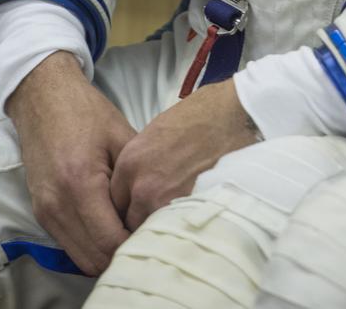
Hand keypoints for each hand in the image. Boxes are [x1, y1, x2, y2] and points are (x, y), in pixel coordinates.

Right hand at [6, 51, 136, 274]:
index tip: (156, 230)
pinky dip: (90, 243)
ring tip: (129, 229)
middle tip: (146, 233)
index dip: (136, 242)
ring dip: (105, 252)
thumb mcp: (121, 135)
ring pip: (80, 258)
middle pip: (95, 259)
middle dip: (122, 253)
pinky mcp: (40, 212)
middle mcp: (57, 205)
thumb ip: (137, 176)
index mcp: (80, 184)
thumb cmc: (86, 111)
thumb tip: (157, 209)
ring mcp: (45, 212)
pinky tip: (109, 223)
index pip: (111, 241)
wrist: (43, 97)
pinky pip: (69, 244)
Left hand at [109, 78, 258, 231]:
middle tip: (153, 215)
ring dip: (156, 226)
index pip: (113, 200)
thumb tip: (139, 181)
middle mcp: (141, 185)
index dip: (125, 205)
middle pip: (127, 219)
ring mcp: (164, 201)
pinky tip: (187, 220)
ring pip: (148, 229)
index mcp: (130, 162)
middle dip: (138, 219)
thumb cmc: (201, 116)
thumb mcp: (157, 132)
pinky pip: (172, 229)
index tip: (134, 207)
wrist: (232, 116)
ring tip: (170, 219)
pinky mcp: (187, 210)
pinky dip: (176, 228)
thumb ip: (141, 162)